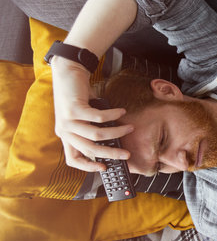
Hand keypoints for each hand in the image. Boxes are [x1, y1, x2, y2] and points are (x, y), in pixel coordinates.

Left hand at [51, 56, 132, 171]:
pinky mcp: (73, 109)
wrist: (67, 73)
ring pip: (96, 135)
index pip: (73, 159)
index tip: (104, 167)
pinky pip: (99, 118)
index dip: (88, 166)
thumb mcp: (83, 117)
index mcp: (65, 136)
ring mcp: (67, 121)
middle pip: (90, 149)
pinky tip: (121, 111)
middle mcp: (64, 131)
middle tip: (126, 154)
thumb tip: (114, 140)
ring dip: (116, 133)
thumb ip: (93, 128)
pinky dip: (113, 115)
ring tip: (129, 128)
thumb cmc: (78, 95)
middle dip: (111, 154)